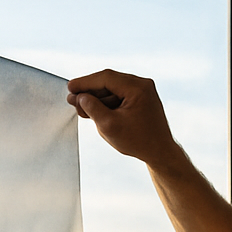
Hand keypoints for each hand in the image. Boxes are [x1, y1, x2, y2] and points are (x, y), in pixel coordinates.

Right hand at [66, 69, 182, 171]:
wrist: (160, 153)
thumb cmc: (138, 142)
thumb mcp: (110, 126)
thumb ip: (93, 108)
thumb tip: (80, 96)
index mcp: (138, 87)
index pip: (105, 78)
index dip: (85, 82)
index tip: (70, 88)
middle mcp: (142, 85)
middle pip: (109, 82)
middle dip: (89, 91)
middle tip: (72, 100)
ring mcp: (143, 91)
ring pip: (113, 90)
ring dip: (97, 99)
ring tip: (80, 109)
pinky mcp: (142, 100)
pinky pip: (120, 97)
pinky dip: (107, 104)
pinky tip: (94, 111)